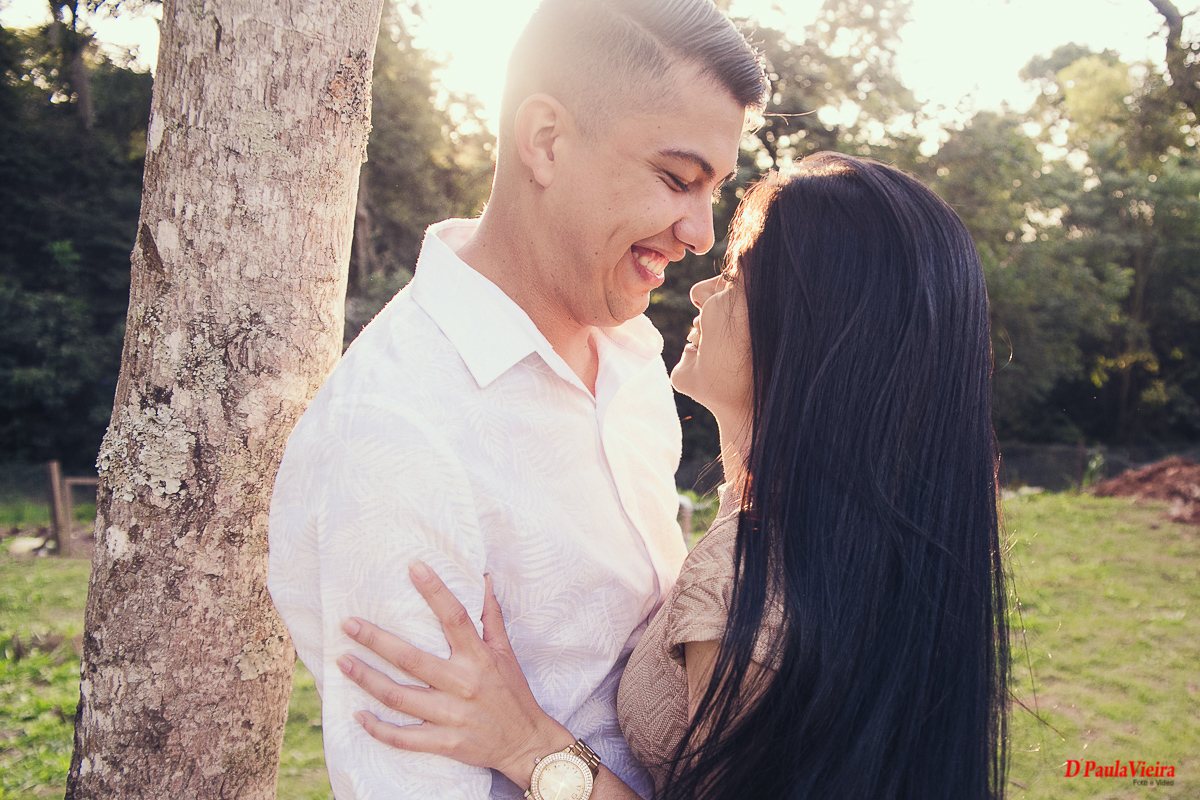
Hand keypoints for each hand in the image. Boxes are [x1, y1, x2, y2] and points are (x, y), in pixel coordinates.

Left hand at [337, 562, 574, 785]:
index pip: (455, 618)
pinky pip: (404, 738)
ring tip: (343, 662)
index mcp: (479, 658)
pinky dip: (379, 729)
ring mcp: (452, 716)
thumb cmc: (513, 693)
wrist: (526, 743)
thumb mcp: (506, 652)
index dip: (435, 591)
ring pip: (399, 696)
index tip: (414, 568)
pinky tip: (359, 716)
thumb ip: (490, 616)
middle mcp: (463, 684)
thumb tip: (484, 578)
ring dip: (367, 679)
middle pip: (412, 659)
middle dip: (376, 641)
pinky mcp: (445, 743)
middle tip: (348, 625)